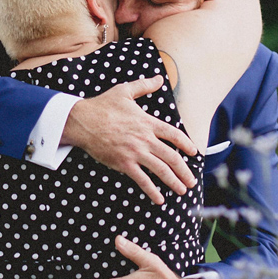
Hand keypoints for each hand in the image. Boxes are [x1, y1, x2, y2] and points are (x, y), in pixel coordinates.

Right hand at [64, 76, 197, 204]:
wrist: (83, 121)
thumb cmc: (103, 105)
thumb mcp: (125, 91)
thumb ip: (144, 86)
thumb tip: (158, 78)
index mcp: (148, 122)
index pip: (174, 135)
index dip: (186, 144)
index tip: (194, 153)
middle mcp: (145, 139)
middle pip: (172, 157)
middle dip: (184, 171)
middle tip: (191, 181)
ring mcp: (135, 152)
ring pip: (161, 170)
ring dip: (174, 181)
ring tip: (183, 190)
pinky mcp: (124, 163)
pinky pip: (142, 180)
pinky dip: (152, 191)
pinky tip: (160, 200)